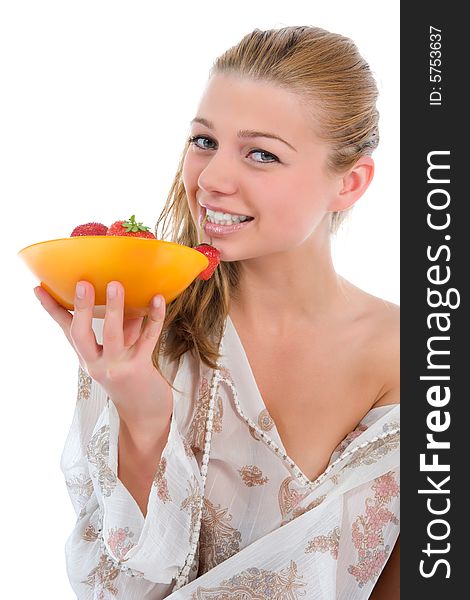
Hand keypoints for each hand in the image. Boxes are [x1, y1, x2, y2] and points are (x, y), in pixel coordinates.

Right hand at [34, 281, 172, 432]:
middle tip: (82, 283)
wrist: (144, 412)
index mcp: (86, 356)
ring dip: (114, 309)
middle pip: (80, 334)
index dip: (51, 309)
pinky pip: (147, 339)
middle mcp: (96, 363)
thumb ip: (121, 325)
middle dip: (80, 308)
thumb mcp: (118, 351)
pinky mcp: (139, 368)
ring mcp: (116, 367)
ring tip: (115, 285)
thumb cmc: (131, 376)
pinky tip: (157, 300)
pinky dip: (154, 317)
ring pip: (112, 336)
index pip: (65, 329)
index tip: (38, 289)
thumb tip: (128, 294)